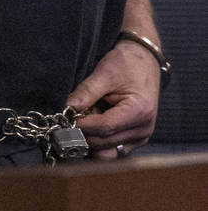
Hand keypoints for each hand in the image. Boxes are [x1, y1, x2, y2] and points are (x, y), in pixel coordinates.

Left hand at [67, 39, 160, 158]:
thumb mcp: (104, 73)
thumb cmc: (127, 65)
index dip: (83, 124)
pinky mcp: (136, 139)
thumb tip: (68, 108)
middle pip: (105, 141)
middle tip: (72, 114)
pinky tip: (94, 121)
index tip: (66, 116)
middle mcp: (143, 130)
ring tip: (87, 115)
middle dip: (85, 131)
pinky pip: (113, 147)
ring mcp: (141, 137)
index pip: (104, 128)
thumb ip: (87, 91)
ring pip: (107, 148)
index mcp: (139, 112)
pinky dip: (100, 138)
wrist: (144, 62)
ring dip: (91, 135)